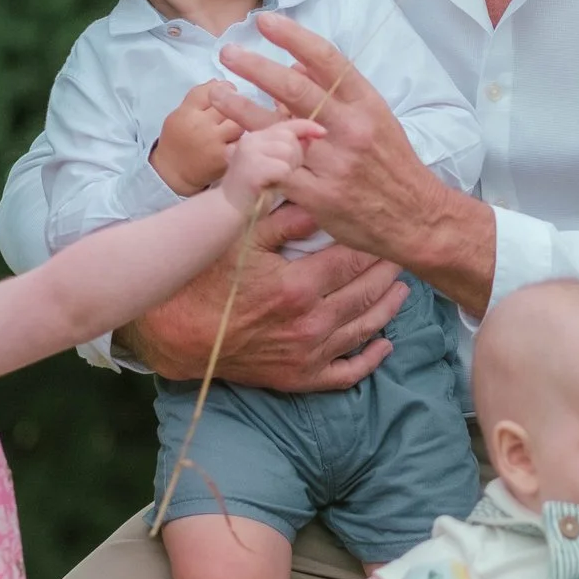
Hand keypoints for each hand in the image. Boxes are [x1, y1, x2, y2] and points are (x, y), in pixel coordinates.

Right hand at [126, 204, 410, 391]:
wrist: (176, 335)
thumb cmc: (205, 281)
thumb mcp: (239, 239)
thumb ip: (285, 219)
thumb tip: (322, 200)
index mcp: (298, 287)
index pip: (353, 261)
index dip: (374, 245)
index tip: (387, 230)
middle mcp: (310, 325)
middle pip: (365, 294)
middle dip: (387, 273)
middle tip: (403, 255)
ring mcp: (308, 355)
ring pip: (363, 329)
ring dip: (387, 308)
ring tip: (402, 290)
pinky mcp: (300, 378)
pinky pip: (346, 373)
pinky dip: (369, 359)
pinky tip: (384, 345)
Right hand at [153, 80, 251, 194]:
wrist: (173, 173)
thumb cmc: (179, 139)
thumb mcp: (181, 113)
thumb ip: (199, 97)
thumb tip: (220, 82)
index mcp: (188, 112)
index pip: (211, 91)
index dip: (225, 88)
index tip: (230, 91)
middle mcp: (201, 126)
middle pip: (228, 105)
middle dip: (238, 104)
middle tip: (240, 109)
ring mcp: (214, 143)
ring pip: (239, 123)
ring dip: (246, 121)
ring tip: (246, 123)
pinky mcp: (226, 159)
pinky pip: (244, 143)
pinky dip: (250, 140)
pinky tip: (252, 139)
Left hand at [214, 15, 473, 283]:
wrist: (415, 218)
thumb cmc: (393, 166)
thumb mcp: (377, 120)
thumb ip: (340, 92)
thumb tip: (299, 65)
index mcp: (367, 105)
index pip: (328, 60)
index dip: (294, 37)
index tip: (266, 21)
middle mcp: (350, 130)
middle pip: (296, 90)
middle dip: (256, 67)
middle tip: (228, 52)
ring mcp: (333, 164)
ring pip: (278, 131)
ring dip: (241, 109)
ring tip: (215, 92)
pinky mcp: (318, 196)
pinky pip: (276, 171)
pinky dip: (252, 157)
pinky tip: (231, 146)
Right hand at [219, 118, 323, 213]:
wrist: (230, 210)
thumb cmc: (255, 190)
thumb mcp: (272, 164)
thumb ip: (288, 149)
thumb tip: (311, 136)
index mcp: (257, 137)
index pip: (288, 124)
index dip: (307, 126)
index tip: (322, 132)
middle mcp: (251, 139)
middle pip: (290, 137)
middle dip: (296, 156)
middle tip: (282, 173)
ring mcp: (250, 152)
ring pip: (288, 151)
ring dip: (289, 168)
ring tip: (275, 179)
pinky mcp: (252, 168)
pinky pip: (283, 168)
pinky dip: (282, 179)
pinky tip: (270, 185)